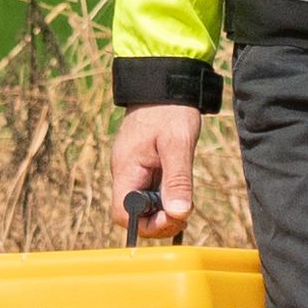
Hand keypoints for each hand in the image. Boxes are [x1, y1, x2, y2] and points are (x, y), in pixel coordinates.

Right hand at [108, 102, 203, 231]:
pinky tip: (180, 191)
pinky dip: (165, 197)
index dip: (146, 224)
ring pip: (143, 205)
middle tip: (184, 213)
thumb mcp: (178, 144)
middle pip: (133, 214)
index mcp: (126, 169)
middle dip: (158, 221)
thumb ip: (177, 180)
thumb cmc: (170, 110)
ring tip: (184, 202)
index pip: (123, 214)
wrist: (165, 83)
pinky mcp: (143, 166)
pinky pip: (150, 192)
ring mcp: (133, 170)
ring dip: (164, 210)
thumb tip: (179, 214)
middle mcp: (125, 173)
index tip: (173, 217)